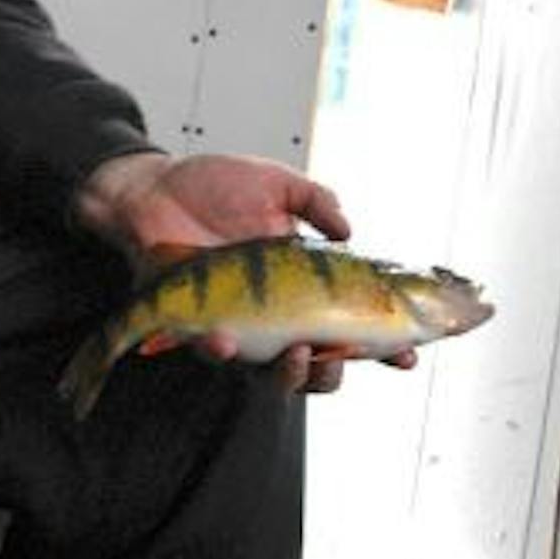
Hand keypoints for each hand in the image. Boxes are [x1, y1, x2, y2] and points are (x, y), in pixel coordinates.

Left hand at [75, 152, 414, 392]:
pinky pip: (214, 354)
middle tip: (337, 356)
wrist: (152, 189)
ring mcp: (237, 326)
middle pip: (317, 367)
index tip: (408, 357)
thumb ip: (316, 201)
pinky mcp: (197, 329)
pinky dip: (221, 350)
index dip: (384, 347)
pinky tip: (224, 338)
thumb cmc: (212, 186)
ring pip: (271, 376)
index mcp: (301, 283)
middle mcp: (274, 314)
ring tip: (294, 354)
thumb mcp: (275, 182)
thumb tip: (348, 230)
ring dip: (288, 374)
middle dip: (333, 373)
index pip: (351, 323)